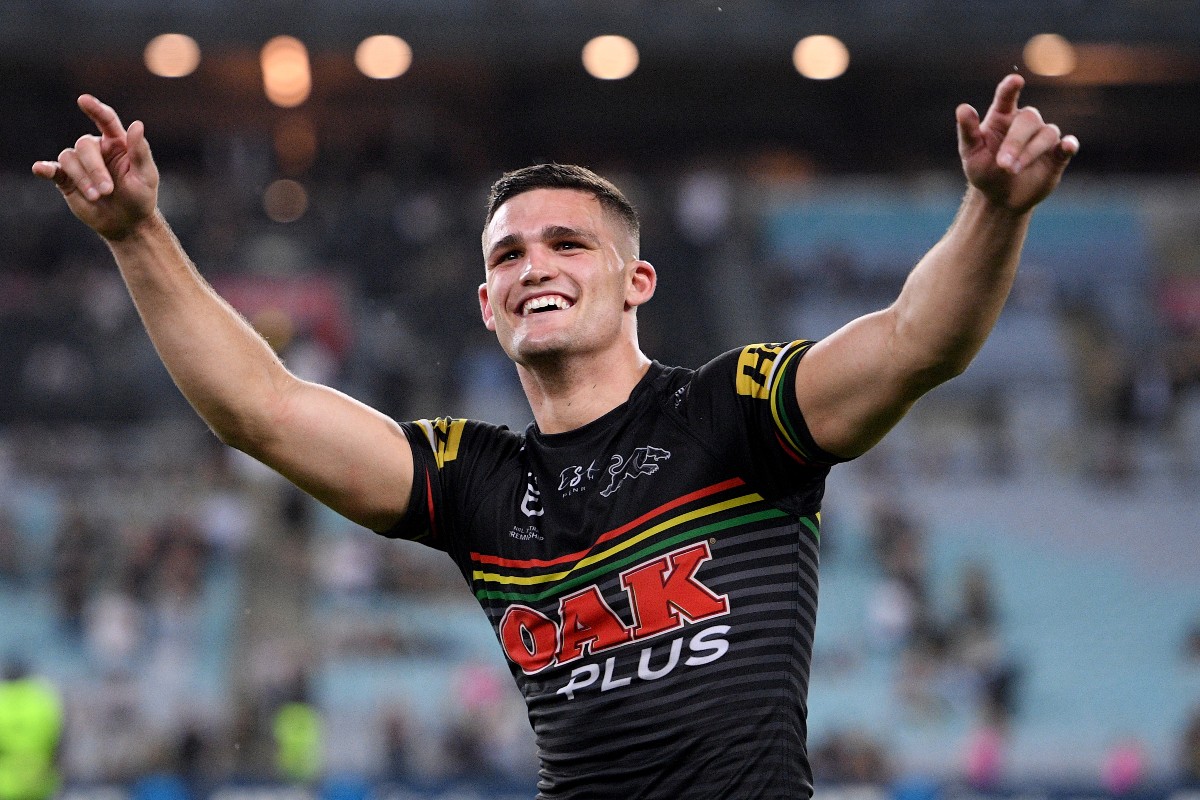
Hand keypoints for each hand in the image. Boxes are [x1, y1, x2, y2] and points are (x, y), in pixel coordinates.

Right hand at [32, 95, 158, 240]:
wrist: (127, 223)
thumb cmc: (140, 197)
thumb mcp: (146, 176)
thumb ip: (140, 151)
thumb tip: (137, 124)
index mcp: (117, 143)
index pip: (106, 120)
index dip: (95, 109)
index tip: (83, 100)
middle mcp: (96, 149)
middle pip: (85, 146)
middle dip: (95, 169)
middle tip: (107, 191)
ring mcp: (80, 164)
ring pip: (69, 158)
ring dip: (82, 178)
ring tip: (97, 197)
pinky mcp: (66, 179)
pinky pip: (52, 169)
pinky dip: (45, 169)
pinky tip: (40, 169)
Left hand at [957, 74, 1079, 212]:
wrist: (1000, 197)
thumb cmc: (983, 171)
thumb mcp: (971, 153)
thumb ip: (968, 131)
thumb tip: (962, 108)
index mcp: (1002, 117)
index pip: (1006, 98)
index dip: (1010, 88)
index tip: (1015, 80)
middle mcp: (1025, 123)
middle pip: (1028, 120)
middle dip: (1015, 141)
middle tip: (1003, 164)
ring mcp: (1043, 137)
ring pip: (1047, 133)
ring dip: (1030, 152)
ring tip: (1012, 170)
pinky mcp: (1058, 154)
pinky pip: (1067, 145)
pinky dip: (1069, 145)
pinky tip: (1067, 146)